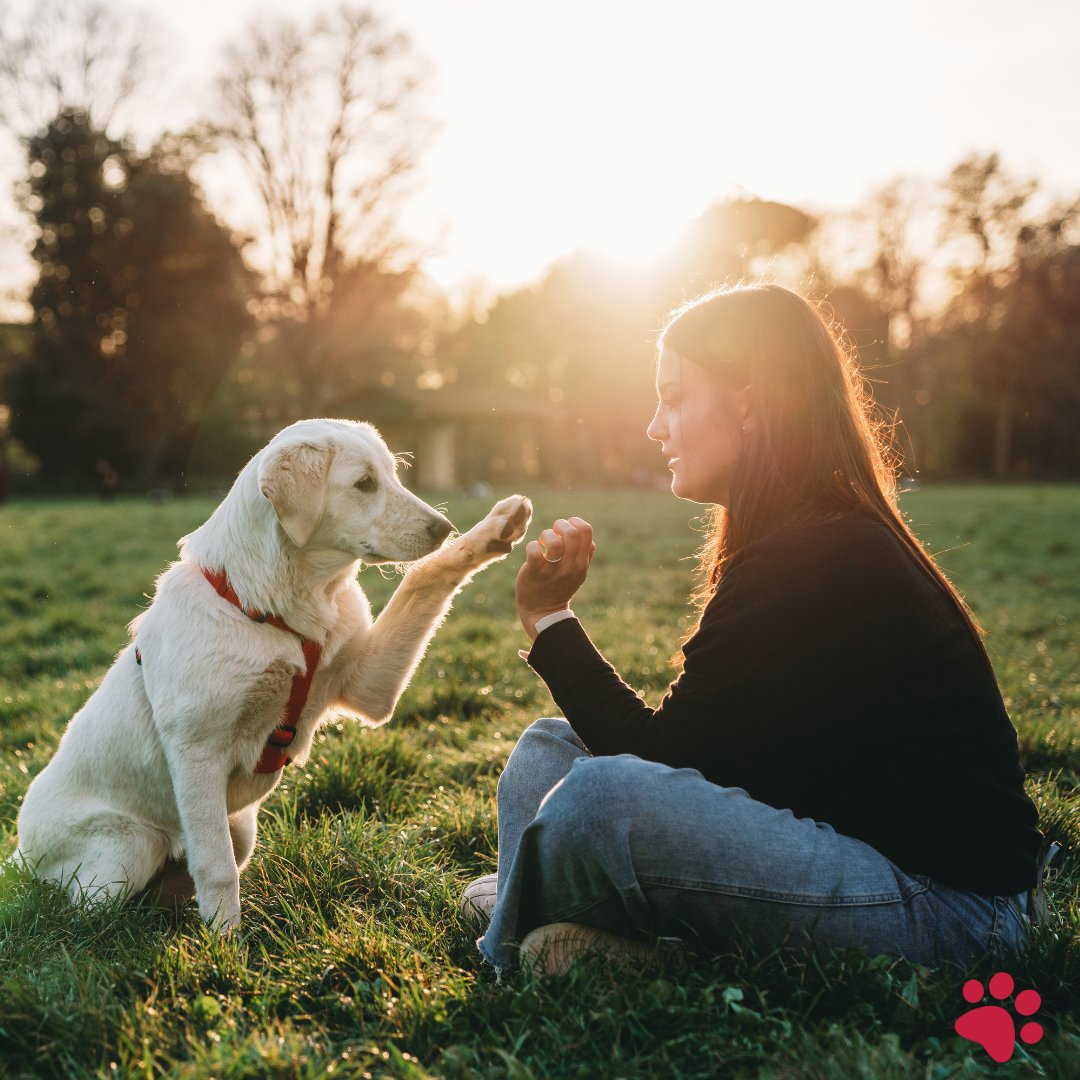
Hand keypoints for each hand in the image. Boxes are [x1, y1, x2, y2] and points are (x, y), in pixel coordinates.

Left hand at [516, 517, 595, 639]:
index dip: (575, 522)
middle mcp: (570, 566)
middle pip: (572, 532)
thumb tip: (587, 537)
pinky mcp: (534, 572)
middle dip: (560, 524)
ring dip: (546, 535)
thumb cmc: (559, 587)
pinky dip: (532, 546)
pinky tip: (533, 550)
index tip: (565, 530)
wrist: (543, 612)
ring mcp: (552, 570)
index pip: (586, 531)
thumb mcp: (578, 574)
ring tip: (543, 542)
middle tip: (553, 532)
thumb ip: (584, 555)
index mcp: (582, 563)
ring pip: (554, 542)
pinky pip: (534, 551)